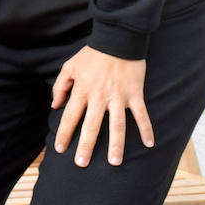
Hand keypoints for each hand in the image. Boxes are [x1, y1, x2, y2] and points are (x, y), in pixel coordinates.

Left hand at [51, 46, 152, 166]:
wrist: (116, 40)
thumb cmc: (91, 55)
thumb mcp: (69, 67)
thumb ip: (60, 87)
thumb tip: (55, 106)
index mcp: (82, 91)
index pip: (70, 117)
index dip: (64, 133)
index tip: (60, 149)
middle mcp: (99, 97)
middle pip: (91, 126)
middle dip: (86, 146)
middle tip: (81, 164)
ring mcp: (118, 97)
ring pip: (117, 125)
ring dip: (116, 145)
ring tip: (115, 162)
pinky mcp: (135, 94)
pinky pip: (141, 115)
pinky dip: (146, 129)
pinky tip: (149, 144)